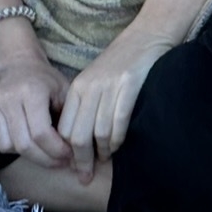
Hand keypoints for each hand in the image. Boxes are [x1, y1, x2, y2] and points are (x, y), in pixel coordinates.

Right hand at [0, 57, 71, 168]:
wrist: (17, 63)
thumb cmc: (44, 80)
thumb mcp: (65, 92)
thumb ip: (70, 120)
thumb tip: (78, 152)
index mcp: (31, 91)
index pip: (41, 133)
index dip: (56, 150)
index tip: (68, 156)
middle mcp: (6, 97)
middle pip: (23, 144)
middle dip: (44, 159)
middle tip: (58, 162)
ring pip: (6, 146)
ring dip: (26, 154)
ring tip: (41, 149)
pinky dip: (10, 145)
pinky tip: (23, 138)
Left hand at [58, 28, 174, 180]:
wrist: (147, 35)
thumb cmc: (122, 62)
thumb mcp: (96, 81)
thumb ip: (86, 106)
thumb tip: (78, 142)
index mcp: (78, 87)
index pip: (64, 128)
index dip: (67, 152)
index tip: (72, 167)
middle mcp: (89, 88)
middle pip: (77, 135)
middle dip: (80, 160)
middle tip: (85, 176)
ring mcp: (109, 87)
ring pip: (98, 133)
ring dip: (101, 153)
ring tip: (104, 160)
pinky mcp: (129, 86)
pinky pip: (118, 122)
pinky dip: (117, 140)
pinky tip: (117, 147)